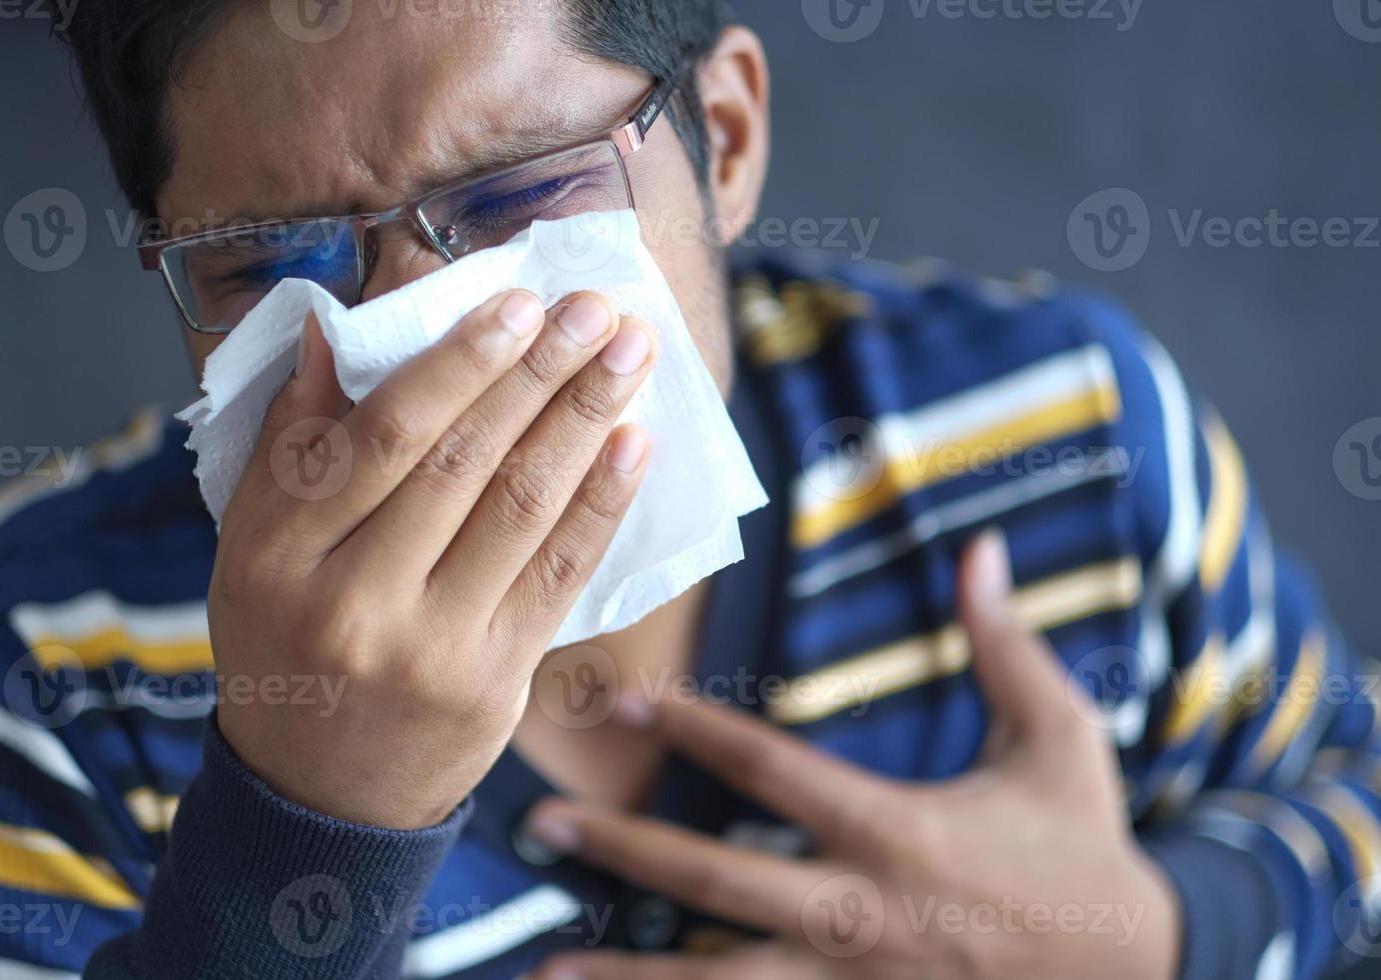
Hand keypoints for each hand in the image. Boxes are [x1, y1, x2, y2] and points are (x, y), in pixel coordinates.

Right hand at [208, 290, 655, 828]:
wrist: (317, 795)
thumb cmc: (287, 645)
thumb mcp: (250, 548)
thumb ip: (292, 441)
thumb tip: (324, 329)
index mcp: (274, 551)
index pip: (382, 434)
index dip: (460, 362)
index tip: (518, 305)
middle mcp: (350, 599)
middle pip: (462, 461)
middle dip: (539, 373)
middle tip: (593, 307)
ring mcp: (427, 647)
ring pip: (521, 508)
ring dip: (585, 419)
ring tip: (629, 351)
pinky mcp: (492, 681)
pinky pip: (558, 574)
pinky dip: (601, 502)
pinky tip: (633, 443)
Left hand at [526, 531, 1180, 979]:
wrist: (1137, 973)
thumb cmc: (1084, 847)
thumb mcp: (1060, 736)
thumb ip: (1007, 645)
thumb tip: (983, 547)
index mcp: (900, 831)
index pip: (770, 770)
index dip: (689, 732)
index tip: (623, 701)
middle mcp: (863, 914)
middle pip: (716, 882)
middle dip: (623, 853)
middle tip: (541, 826)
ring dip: (628, 978)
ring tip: (542, 972)